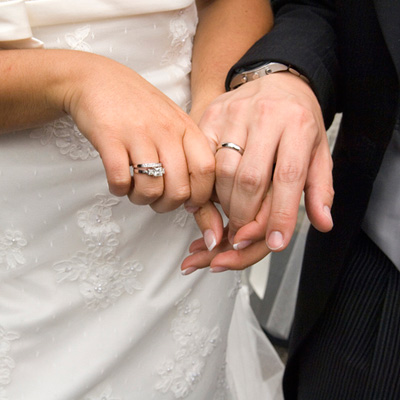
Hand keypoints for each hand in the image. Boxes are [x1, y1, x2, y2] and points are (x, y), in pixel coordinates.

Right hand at [63, 52, 214, 211]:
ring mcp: (138, 133)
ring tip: (135, 190)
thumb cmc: (138, 105)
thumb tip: (196, 193)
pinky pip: (120, 179)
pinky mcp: (109, 137)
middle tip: (157, 201)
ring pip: (150, 189)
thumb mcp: (173, 120)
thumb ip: (187, 150)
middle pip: (179, 188)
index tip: (189, 203)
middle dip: (168, 206)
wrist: (98, 78)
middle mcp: (165, 130)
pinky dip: (119, 190)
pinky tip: (118, 183)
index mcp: (185, 128)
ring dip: (142, 199)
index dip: (201, 195)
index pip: (206, 170)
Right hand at [181, 72, 333, 273]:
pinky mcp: (211, 115)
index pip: (289, 177)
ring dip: (225, 202)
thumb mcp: (318, 151)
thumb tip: (322, 223)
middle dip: (245, 215)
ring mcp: (234, 113)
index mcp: (298, 125)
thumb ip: (319, 188)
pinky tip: (213, 194)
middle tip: (244, 233)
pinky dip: (206, 183)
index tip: (276, 242)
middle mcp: (265, 115)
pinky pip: (203, 158)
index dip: (281, 214)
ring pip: (222, 171)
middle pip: (249, 179)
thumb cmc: (298, 120)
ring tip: (232, 212)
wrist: (277, 81)